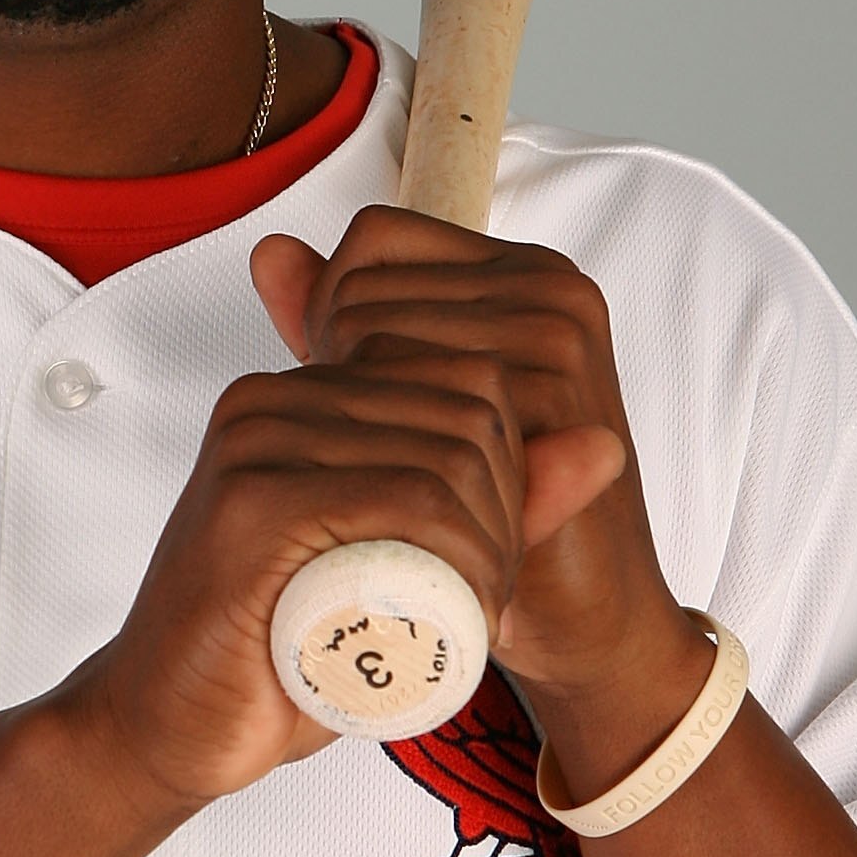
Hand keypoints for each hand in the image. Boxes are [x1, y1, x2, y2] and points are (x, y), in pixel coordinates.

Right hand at [68, 204, 694, 815]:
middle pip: (467, 412)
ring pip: (445, 459)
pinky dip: (459, 557)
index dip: (514, 468)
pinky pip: (404, 500)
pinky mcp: (251, 504)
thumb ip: (494, 504)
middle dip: (509, 509)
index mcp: (301, 395)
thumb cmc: (275, 655)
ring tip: (467, 612)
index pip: (464, 381)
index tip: (495, 555)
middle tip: (488, 596)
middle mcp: (272, 400)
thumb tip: (604, 444)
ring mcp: (256, 444)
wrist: (166, 730)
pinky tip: (454, 609)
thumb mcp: (409, 566)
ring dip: (489, 545)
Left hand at [250, 207, 712, 797]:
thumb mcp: (417, 407)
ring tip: (384, 485)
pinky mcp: (551, 391)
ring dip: (355, 418)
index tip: (344, 402)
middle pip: (361, 289)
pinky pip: (410, 390)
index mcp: (521, 275)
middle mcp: (548, 287)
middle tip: (368, 465)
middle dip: (336, 374)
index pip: (374, 241)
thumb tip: (269, 253)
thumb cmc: (496, 514)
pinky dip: (384, 451)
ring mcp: (555, 334)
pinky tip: (397, 501)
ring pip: (372, 341)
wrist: (586, 615)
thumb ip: (347, 323)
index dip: (331, 316)